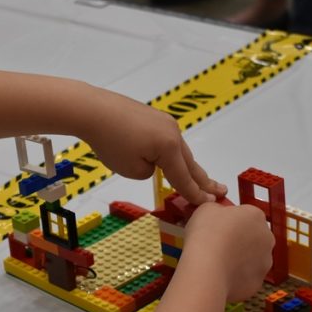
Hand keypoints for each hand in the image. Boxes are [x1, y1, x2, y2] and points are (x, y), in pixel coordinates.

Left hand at [77, 88, 225, 205]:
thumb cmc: (109, 141)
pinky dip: (172, 153)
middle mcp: (173, 132)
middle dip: (204, 180)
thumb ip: (149, 172)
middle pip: (190, 163)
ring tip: (199, 179)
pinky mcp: (154, 116)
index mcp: (170, 148)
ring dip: (187, 166)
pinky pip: (168, 140)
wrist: (92, 109)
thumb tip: (153, 163)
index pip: (184, 178)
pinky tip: (171, 159)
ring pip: (179, 150)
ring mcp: (164, 122)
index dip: (196, 194)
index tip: (210, 202)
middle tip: (219, 190)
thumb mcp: (130, 169)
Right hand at [183, 203, 274, 301]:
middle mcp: (267, 238)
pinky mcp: (258, 283)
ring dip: (240, 260)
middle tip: (218, 245)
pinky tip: (221, 277)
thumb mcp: (205, 209)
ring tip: (218, 264)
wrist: (206, 270)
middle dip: (240, 240)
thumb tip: (219, 215)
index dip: (231, 222)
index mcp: (256, 216)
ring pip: (253, 259)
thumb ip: (217, 209)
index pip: (246, 215)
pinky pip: (247, 278)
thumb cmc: (206, 235)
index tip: (218, 228)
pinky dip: (237, 278)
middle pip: (254, 237)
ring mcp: (265, 262)